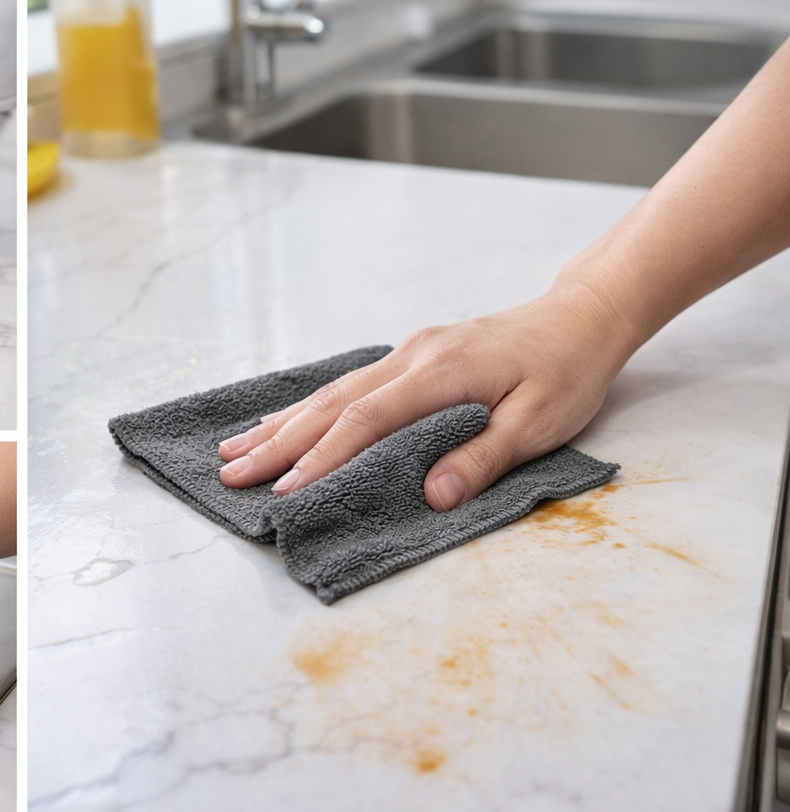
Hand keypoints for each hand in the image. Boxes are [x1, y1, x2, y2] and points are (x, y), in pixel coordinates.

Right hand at [215, 286, 634, 510]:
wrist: (580, 316)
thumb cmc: (567, 372)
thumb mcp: (540, 423)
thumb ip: (482, 458)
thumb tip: (431, 496)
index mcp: (441, 373)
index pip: (367, 421)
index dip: (323, 458)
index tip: (285, 490)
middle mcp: (412, 356)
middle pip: (332, 404)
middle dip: (278, 444)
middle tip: (231, 473)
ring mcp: (406, 351)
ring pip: (330, 392)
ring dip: (280, 424)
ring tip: (233, 450)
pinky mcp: (409, 355)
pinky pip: (345, 384)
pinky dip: (305, 407)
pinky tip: (279, 421)